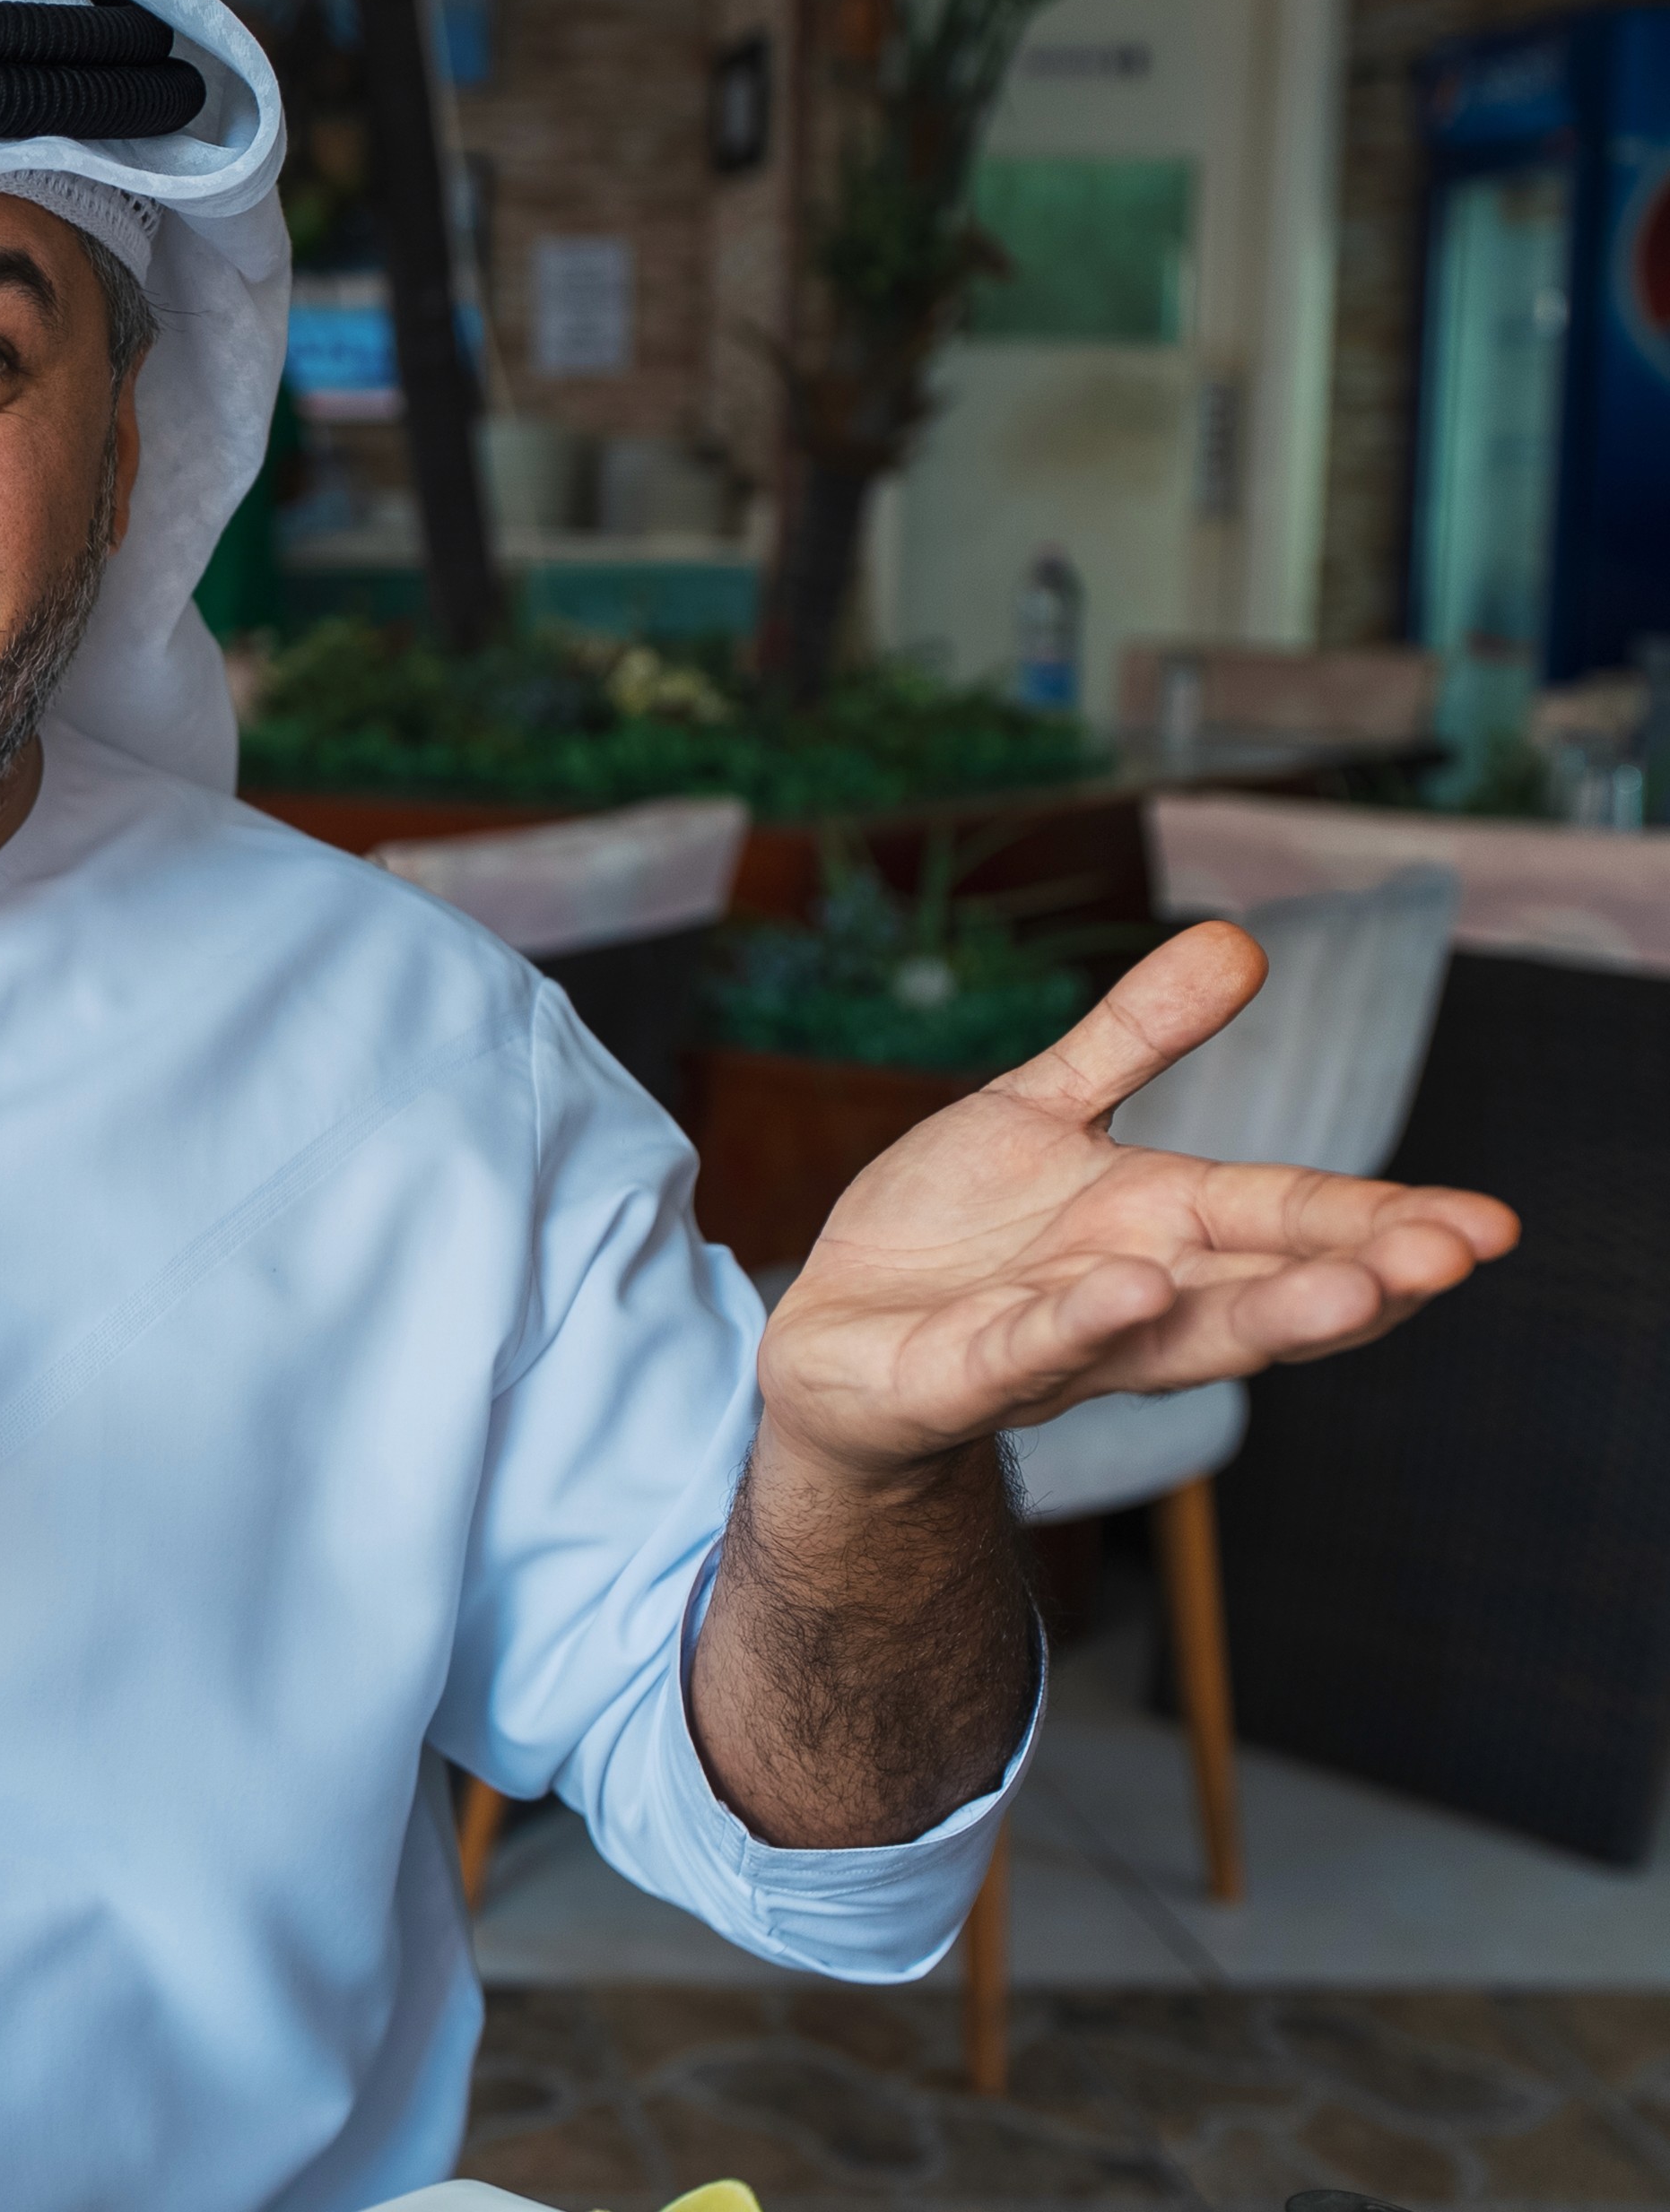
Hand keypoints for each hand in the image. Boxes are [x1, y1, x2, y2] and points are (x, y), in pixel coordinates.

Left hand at [756, 921, 1518, 1491]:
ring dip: (1260, 1315)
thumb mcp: (1039, 1110)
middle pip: (1262, 1289)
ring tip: (1348, 1284)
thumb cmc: (953, 1235)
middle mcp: (1131, 1301)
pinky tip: (1134, 1289)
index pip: (1291, 1224)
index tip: (1489, 1222)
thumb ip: (1137, 1038)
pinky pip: (1025, 1351)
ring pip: (1172, 1338)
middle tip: (1452, 1256)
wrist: (833, 1340)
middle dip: (1357, 1276)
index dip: (1386, 1223)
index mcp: (1162, 1231)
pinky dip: (1077, 1325)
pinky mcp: (957, 1380)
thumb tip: (1241, 942)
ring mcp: (1051, 1351)